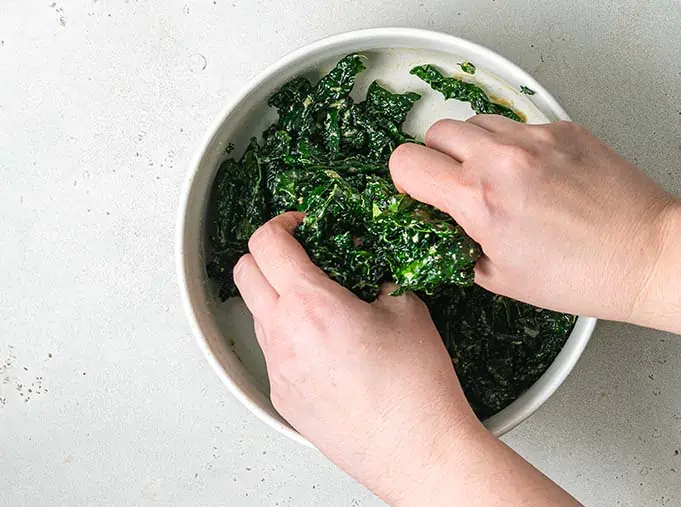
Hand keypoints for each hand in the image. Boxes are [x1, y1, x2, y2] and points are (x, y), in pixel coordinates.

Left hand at [232, 212, 480, 502]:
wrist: (417, 451)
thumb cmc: (416, 388)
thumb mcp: (407, 310)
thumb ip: (377, 275)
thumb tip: (363, 264)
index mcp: (312, 305)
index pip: (266, 242)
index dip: (282, 222)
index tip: (301, 224)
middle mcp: (283, 336)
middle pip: (244, 272)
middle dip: (267, 253)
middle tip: (301, 255)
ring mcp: (278, 370)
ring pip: (257, 313)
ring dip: (277, 296)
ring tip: (321, 304)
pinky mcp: (283, 398)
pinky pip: (273, 352)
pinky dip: (289, 335)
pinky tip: (326, 345)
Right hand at [390, 116, 676, 321]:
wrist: (645, 255)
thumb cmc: (580, 276)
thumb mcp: (498, 278)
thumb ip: (457, 243)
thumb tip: (441, 224)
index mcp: (479, 199)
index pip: (406, 161)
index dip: (406, 181)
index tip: (420, 193)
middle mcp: (502, 159)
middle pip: (436, 131)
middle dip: (437, 158)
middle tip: (457, 186)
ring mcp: (535, 139)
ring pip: (476, 121)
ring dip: (473, 146)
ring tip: (497, 178)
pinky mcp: (563, 129)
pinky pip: (517, 125)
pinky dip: (513, 146)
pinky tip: (534, 175)